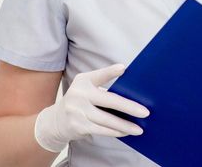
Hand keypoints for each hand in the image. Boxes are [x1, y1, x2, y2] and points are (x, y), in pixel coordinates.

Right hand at [33, 63, 150, 152]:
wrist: (55, 120)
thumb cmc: (80, 102)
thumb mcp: (86, 89)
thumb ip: (103, 89)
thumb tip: (132, 98)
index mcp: (83, 80)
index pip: (100, 75)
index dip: (111, 72)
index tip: (124, 68)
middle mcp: (79, 94)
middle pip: (109, 101)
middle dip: (129, 107)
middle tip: (145, 112)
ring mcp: (77, 111)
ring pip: (107, 120)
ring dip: (125, 125)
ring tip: (139, 128)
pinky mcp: (78, 126)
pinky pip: (102, 130)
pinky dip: (116, 131)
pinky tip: (126, 132)